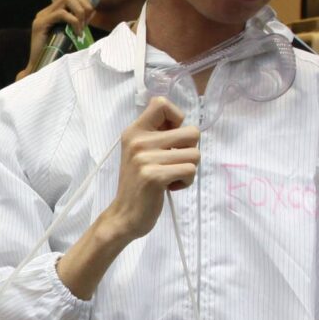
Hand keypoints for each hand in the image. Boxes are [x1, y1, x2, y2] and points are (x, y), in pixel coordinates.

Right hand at [30, 0, 99, 52]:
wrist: (40, 67)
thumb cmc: (57, 53)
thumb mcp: (71, 33)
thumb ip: (79, 21)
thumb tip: (92, 10)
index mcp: (51, 11)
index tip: (89, 8)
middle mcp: (45, 11)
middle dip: (83, 3)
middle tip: (87, 19)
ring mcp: (42, 16)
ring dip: (79, 11)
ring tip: (81, 26)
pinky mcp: (41, 24)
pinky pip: (62, 14)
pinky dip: (73, 21)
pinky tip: (76, 32)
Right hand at [56, 98, 196, 298]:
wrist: (123, 216)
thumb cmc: (137, 184)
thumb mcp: (140, 152)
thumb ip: (157, 135)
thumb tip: (184, 125)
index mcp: (134, 131)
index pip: (161, 104)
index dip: (177, 118)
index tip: (171, 138)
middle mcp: (138, 141)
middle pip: (191, 133)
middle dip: (189, 151)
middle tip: (172, 165)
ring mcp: (145, 159)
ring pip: (195, 154)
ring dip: (188, 169)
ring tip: (170, 178)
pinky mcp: (154, 176)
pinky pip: (190, 170)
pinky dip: (186, 182)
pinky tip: (170, 187)